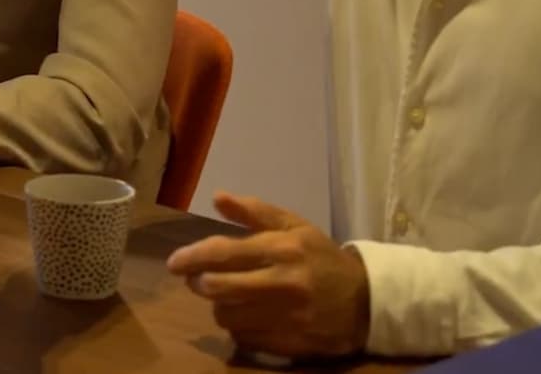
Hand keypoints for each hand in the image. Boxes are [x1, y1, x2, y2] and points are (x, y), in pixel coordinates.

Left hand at [166, 192, 370, 358]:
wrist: (366, 302)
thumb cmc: (322, 258)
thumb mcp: (295, 226)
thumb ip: (254, 212)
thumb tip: (218, 197)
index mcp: (282, 249)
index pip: (224, 253)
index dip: (192, 257)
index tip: (174, 263)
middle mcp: (282, 283)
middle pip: (218, 287)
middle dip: (199, 283)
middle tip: (197, 279)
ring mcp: (286, 317)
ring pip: (227, 315)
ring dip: (219, 306)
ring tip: (228, 297)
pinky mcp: (289, 343)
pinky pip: (244, 338)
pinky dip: (239, 327)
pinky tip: (248, 316)